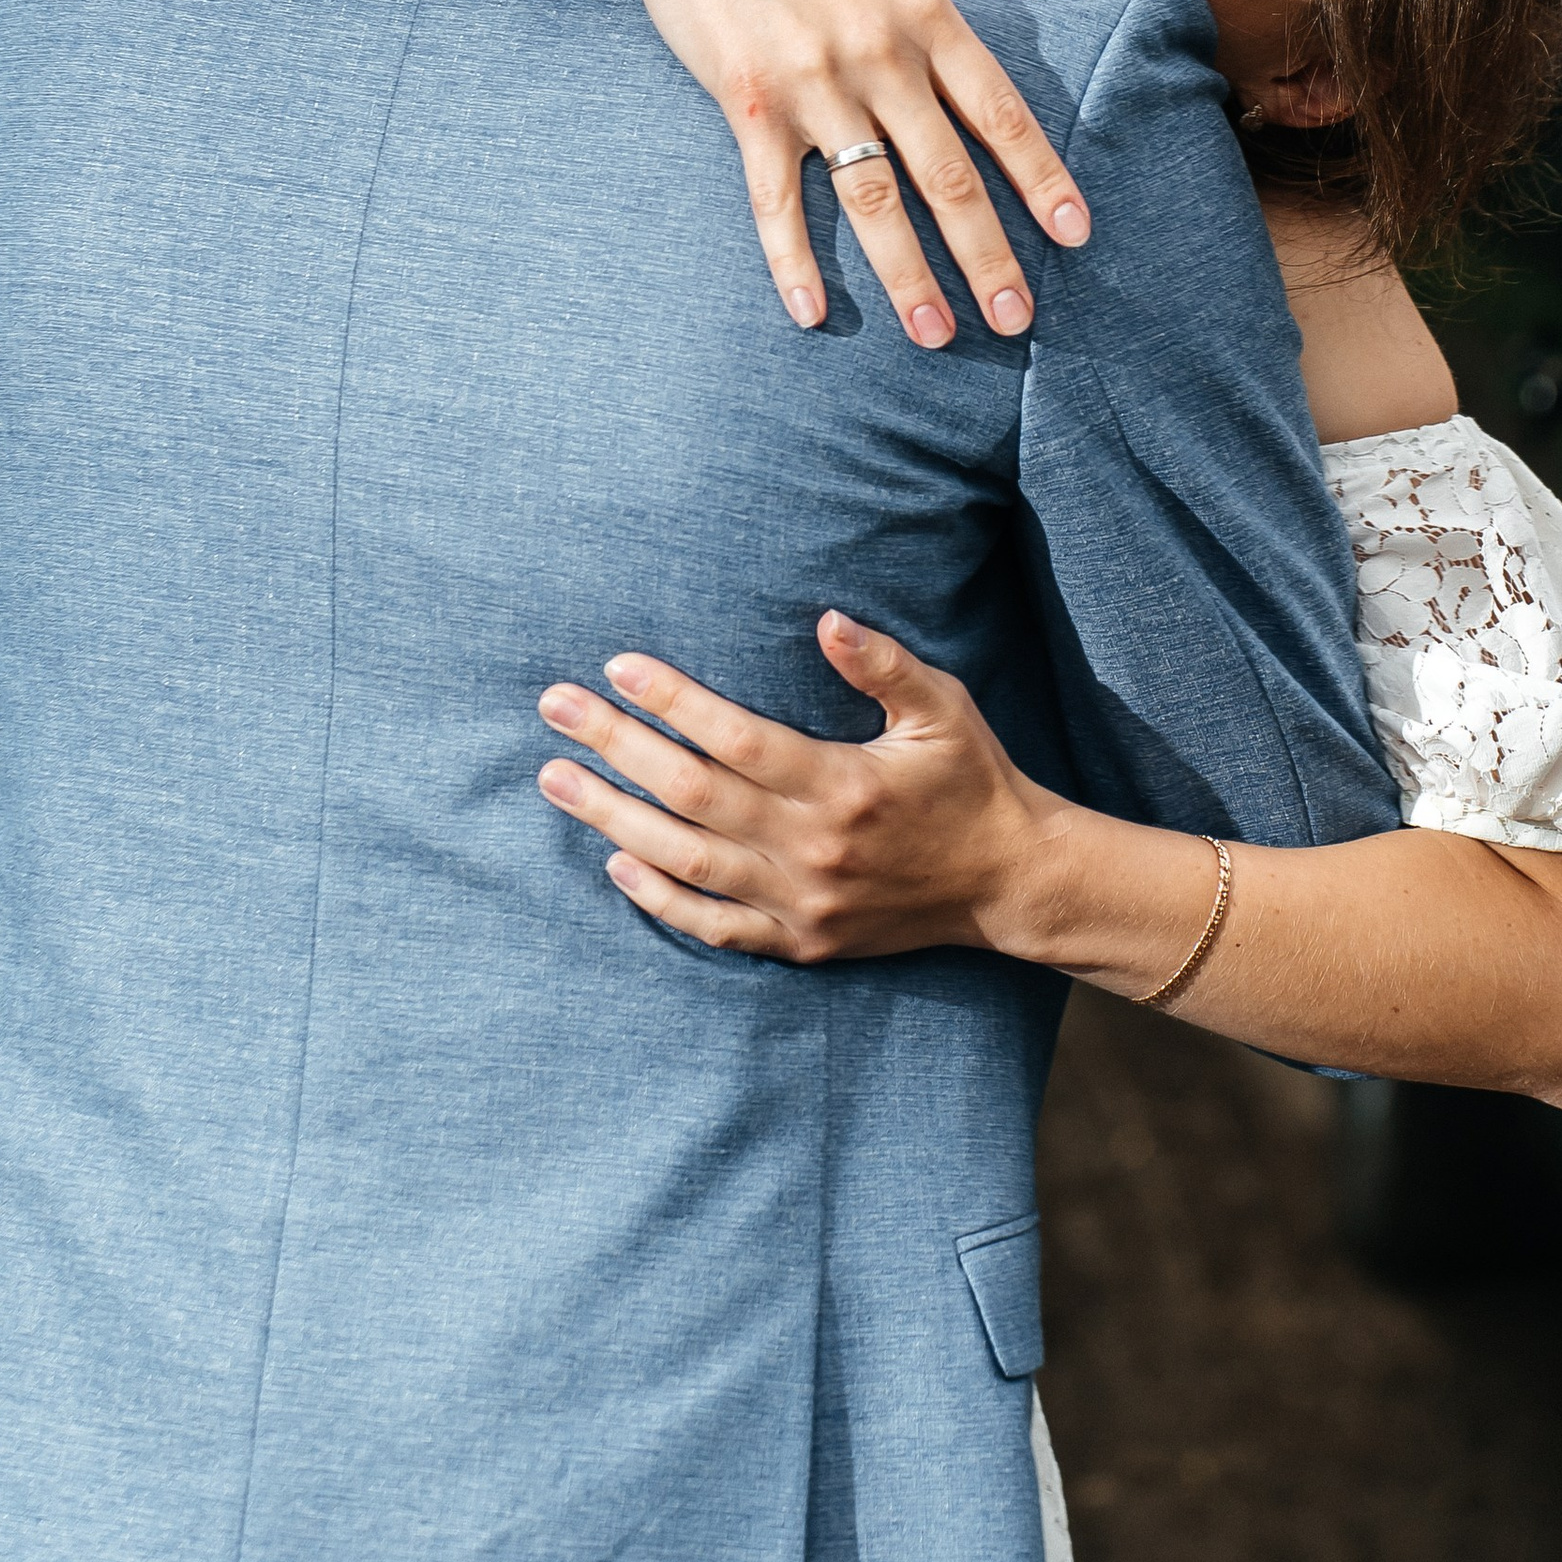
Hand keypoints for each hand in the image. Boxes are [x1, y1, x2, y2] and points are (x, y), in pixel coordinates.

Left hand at [535, 615, 1062, 961]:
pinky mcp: (800, 941)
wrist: (1006, 882)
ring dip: (613, 818)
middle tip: (555, 709)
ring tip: (556, 780)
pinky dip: (659, 899)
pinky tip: (614, 863)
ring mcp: (801, 901)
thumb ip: (883, 665)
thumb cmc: (971, 781)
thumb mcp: (943, 709)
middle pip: (692, 794)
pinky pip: (713, 926)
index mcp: (843, 783)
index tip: (618, 666)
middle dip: (616, 748)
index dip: (673, 702)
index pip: (736, 739)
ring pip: (686, 861)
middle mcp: (812, 846)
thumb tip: (826, 619)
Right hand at [604, 0, 1095, 348]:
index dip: (1041, 177)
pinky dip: (792, 258)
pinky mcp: (749, 104)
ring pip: (872, 198)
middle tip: (1017, 318)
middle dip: (985, 251)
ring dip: (907, 273)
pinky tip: (811, 314)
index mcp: (925, 14)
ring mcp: (812, 85)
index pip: (1000, 111)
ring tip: (936, 334)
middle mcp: (878, 56)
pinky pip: (776, 196)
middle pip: (946, 173)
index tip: (1075, 235)